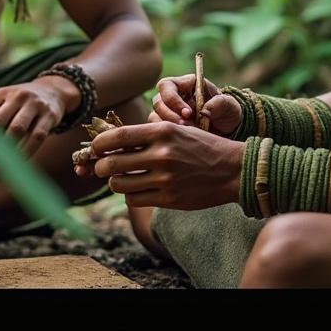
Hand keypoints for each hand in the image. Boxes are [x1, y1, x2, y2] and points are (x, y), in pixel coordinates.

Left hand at [0, 77, 72, 161]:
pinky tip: (18, 163)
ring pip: (17, 129)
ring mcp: (35, 104)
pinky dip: (26, 151)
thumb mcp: (6, 104)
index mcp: (2, 94)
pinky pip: (37, 136)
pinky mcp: (50, 116)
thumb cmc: (22, 105)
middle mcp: (17, 96)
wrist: (53, 91)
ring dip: (5, 151)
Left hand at [72, 121, 242, 209]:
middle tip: (103, 167)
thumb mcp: (178, 130)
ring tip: (120, 179)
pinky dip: (130, 195)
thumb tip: (113, 141)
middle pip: (113, 163)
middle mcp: (162, 154)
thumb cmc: (203, 147)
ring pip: (120, 184)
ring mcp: (165, 179)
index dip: (99, 144)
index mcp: (163, 132)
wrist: (234, 170)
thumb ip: (148, 135)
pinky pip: (135, 199)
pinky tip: (136, 190)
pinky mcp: (170, 199)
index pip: (117, 137)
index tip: (95, 148)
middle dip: (101, 167)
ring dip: (115, 183)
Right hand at [149, 74, 241, 136]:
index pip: (167, 85)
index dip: (173, 99)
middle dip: (170, 115)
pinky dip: (167, 136)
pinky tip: (183, 140)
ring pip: (155, 117)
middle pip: (158, 102)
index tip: (188, 113)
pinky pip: (157, 131)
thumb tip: (205, 111)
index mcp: (185, 84)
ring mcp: (167, 112)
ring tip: (188, 133)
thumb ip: (219, 104)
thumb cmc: (227, 113)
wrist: (226, 131)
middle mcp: (172, 96)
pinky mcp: (166, 127)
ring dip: (169, 127)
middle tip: (186, 126)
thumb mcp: (229, 106)